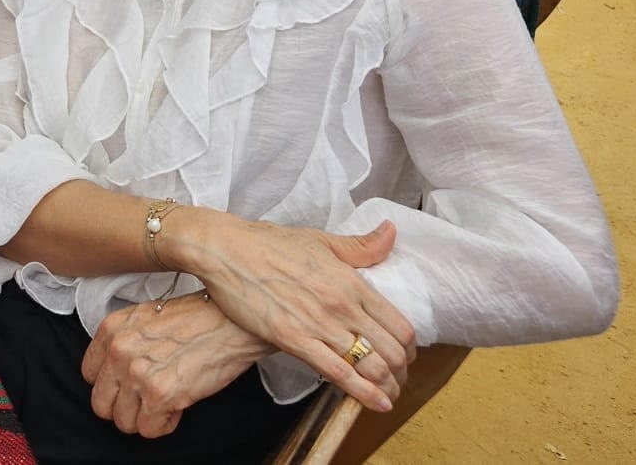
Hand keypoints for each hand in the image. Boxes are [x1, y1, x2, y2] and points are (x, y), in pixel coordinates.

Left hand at [81, 296, 275, 437]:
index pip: (89, 375)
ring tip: (166, 400)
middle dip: (124, 407)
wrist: (232, 321)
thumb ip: (125, 342)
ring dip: (145, 418)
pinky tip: (178, 405)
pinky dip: (165, 424)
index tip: (129, 384)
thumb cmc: (197, 319)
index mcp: (112, 329)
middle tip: (146, 400)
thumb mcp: (146, 317)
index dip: (112, 385)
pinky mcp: (160, 395)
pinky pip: (149, 430)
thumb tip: (116, 371)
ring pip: (123, 422)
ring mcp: (137, 373)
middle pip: (101, 404)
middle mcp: (119, 351)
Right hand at [170, 211, 416, 413]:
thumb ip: (360, 246)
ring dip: (387, 387)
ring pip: (370, 366)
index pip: (399, 324)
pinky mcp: (293, 339)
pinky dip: (363, 393)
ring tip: (389, 396)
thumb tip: (392, 233)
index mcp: (351, 281)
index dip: (410, 348)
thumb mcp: (319, 240)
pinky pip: (338, 373)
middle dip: (402, 372)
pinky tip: (375, 403)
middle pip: (391, 350)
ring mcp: (319, 323)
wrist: (225, 250)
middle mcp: (341, 304)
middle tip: (399, 380)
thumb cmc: (268, 243)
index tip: (407, 356)